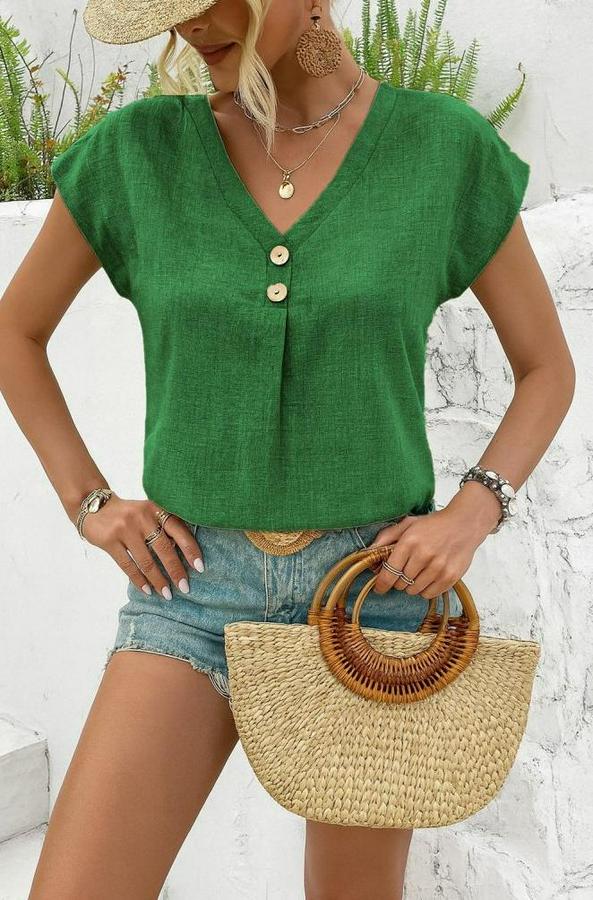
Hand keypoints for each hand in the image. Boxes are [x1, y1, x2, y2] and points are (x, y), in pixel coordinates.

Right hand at [79, 493, 203, 598]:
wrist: (93, 505)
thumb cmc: (128, 514)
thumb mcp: (148, 513)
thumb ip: (163, 527)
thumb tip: (184, 555)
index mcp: (156, 509)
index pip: (179, 530)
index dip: (191, 550)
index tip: (200, 568)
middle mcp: (142, 517)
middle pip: (164, 548)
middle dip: (176, 571)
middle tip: (185, 587)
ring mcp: (125, 529)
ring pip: (146, 561)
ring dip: (158, 580)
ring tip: (167, 594)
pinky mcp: (109, 541)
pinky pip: (127, 565)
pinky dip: (139, 580)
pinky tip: (147, 590)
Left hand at [367, 505, 489, 599]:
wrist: (465, 524)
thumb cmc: (434, 524)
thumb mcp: (407, 524)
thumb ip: (386, 537)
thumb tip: (368, 552)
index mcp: (409, 542)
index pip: (389, 573)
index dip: (381, 584)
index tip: (379, 587)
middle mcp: (423, 555)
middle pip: (400, 583)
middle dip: (398, 580)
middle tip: (404, 571)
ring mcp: (438, 568)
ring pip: (414, 590)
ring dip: (411, 586)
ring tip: (418, 573)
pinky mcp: (451, 577)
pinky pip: (429, 594)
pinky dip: (425, 590)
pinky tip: (428, 578)